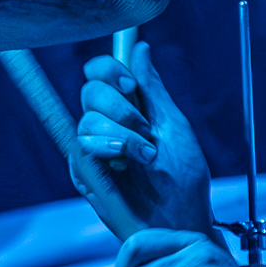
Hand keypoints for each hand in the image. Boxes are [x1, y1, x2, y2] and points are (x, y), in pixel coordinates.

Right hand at [76, 40, 212, 233]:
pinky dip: (107, 152)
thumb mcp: (174, 125)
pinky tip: (126, 166)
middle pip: (89, 91)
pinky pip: (82, 149)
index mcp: (129, 109)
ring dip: (122, 136)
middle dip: (120, 107)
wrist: (181, 218)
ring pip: (87, 120)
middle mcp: (108, 126)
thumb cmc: (183, 178)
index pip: (100, 73)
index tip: (131, 85)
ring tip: (146, 156)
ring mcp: (95, 150)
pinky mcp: (86, 173)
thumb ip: (153, 89)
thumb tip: (140, 48)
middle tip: (145, 129)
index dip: (109, 70)